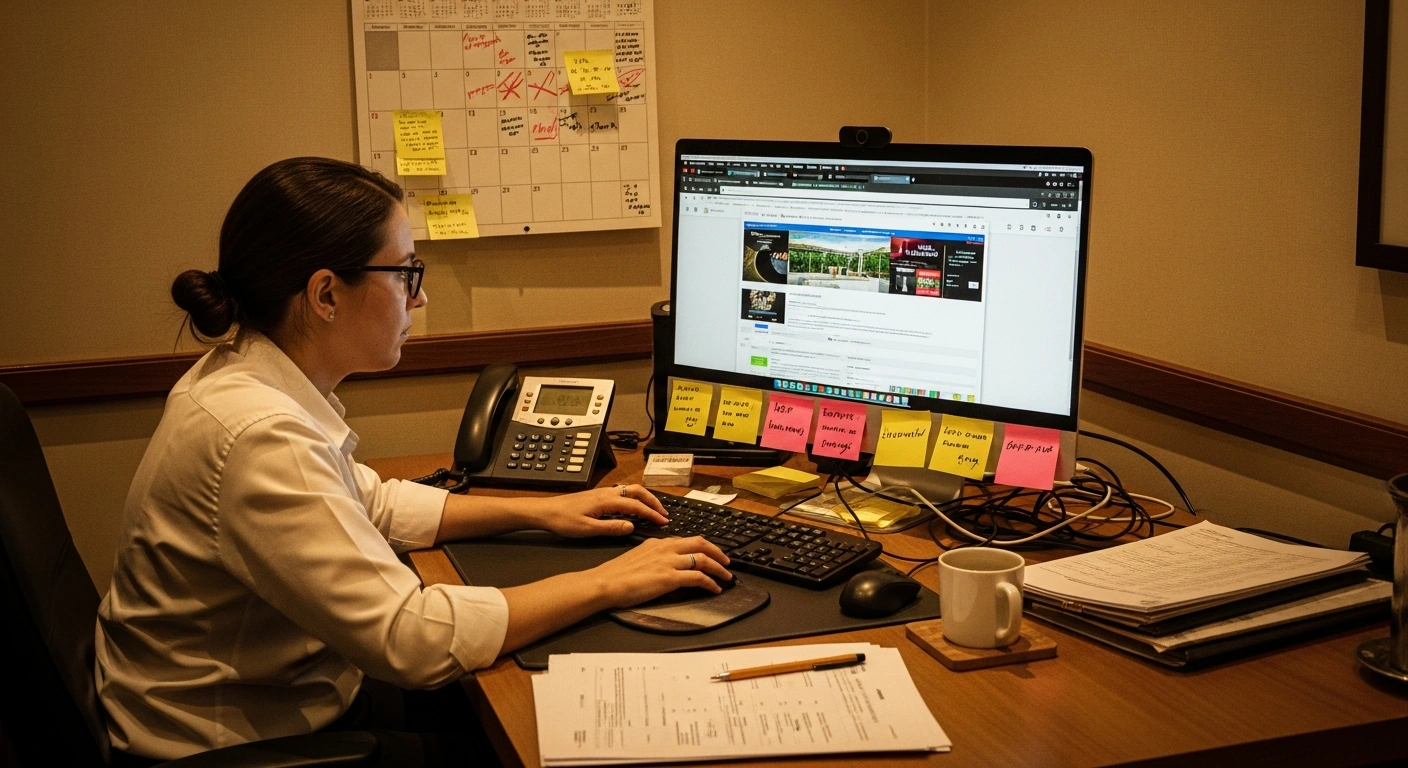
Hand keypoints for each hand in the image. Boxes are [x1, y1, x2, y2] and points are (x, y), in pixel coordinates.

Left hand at [529, 483, 669, 537]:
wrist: (546, 511)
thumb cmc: (563, 520)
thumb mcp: (588, 529)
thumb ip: (611, 528)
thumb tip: (631, 527)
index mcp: (606, 500)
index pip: (636, 505)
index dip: (652, 513)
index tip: (663, 522)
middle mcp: (607, 493)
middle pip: (637, 491)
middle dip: (653, 501)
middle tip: (663, 514)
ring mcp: (602, 492)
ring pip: (630, 490)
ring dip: (644, 498)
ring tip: (653, 510)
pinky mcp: (598, 495)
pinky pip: (622, 493)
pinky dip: (634, 498)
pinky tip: (634, 508)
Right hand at [589, 536, 732, 607]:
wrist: (605, 583)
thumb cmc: (615, 575)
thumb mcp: (636, 558)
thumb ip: (652, 558)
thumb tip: (661, 566)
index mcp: (657, 543)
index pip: (685, 540)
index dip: (701, 547)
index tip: (709, 553)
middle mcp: (665, 548)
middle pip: (700, 543)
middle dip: (717, 552)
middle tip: (726, 561)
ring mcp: (669, 562)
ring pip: (704, 559)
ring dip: (719, 568)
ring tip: (726, 577)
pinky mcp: (670, 577)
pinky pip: (698, 577)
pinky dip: (710, 583)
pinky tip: (714, 589)